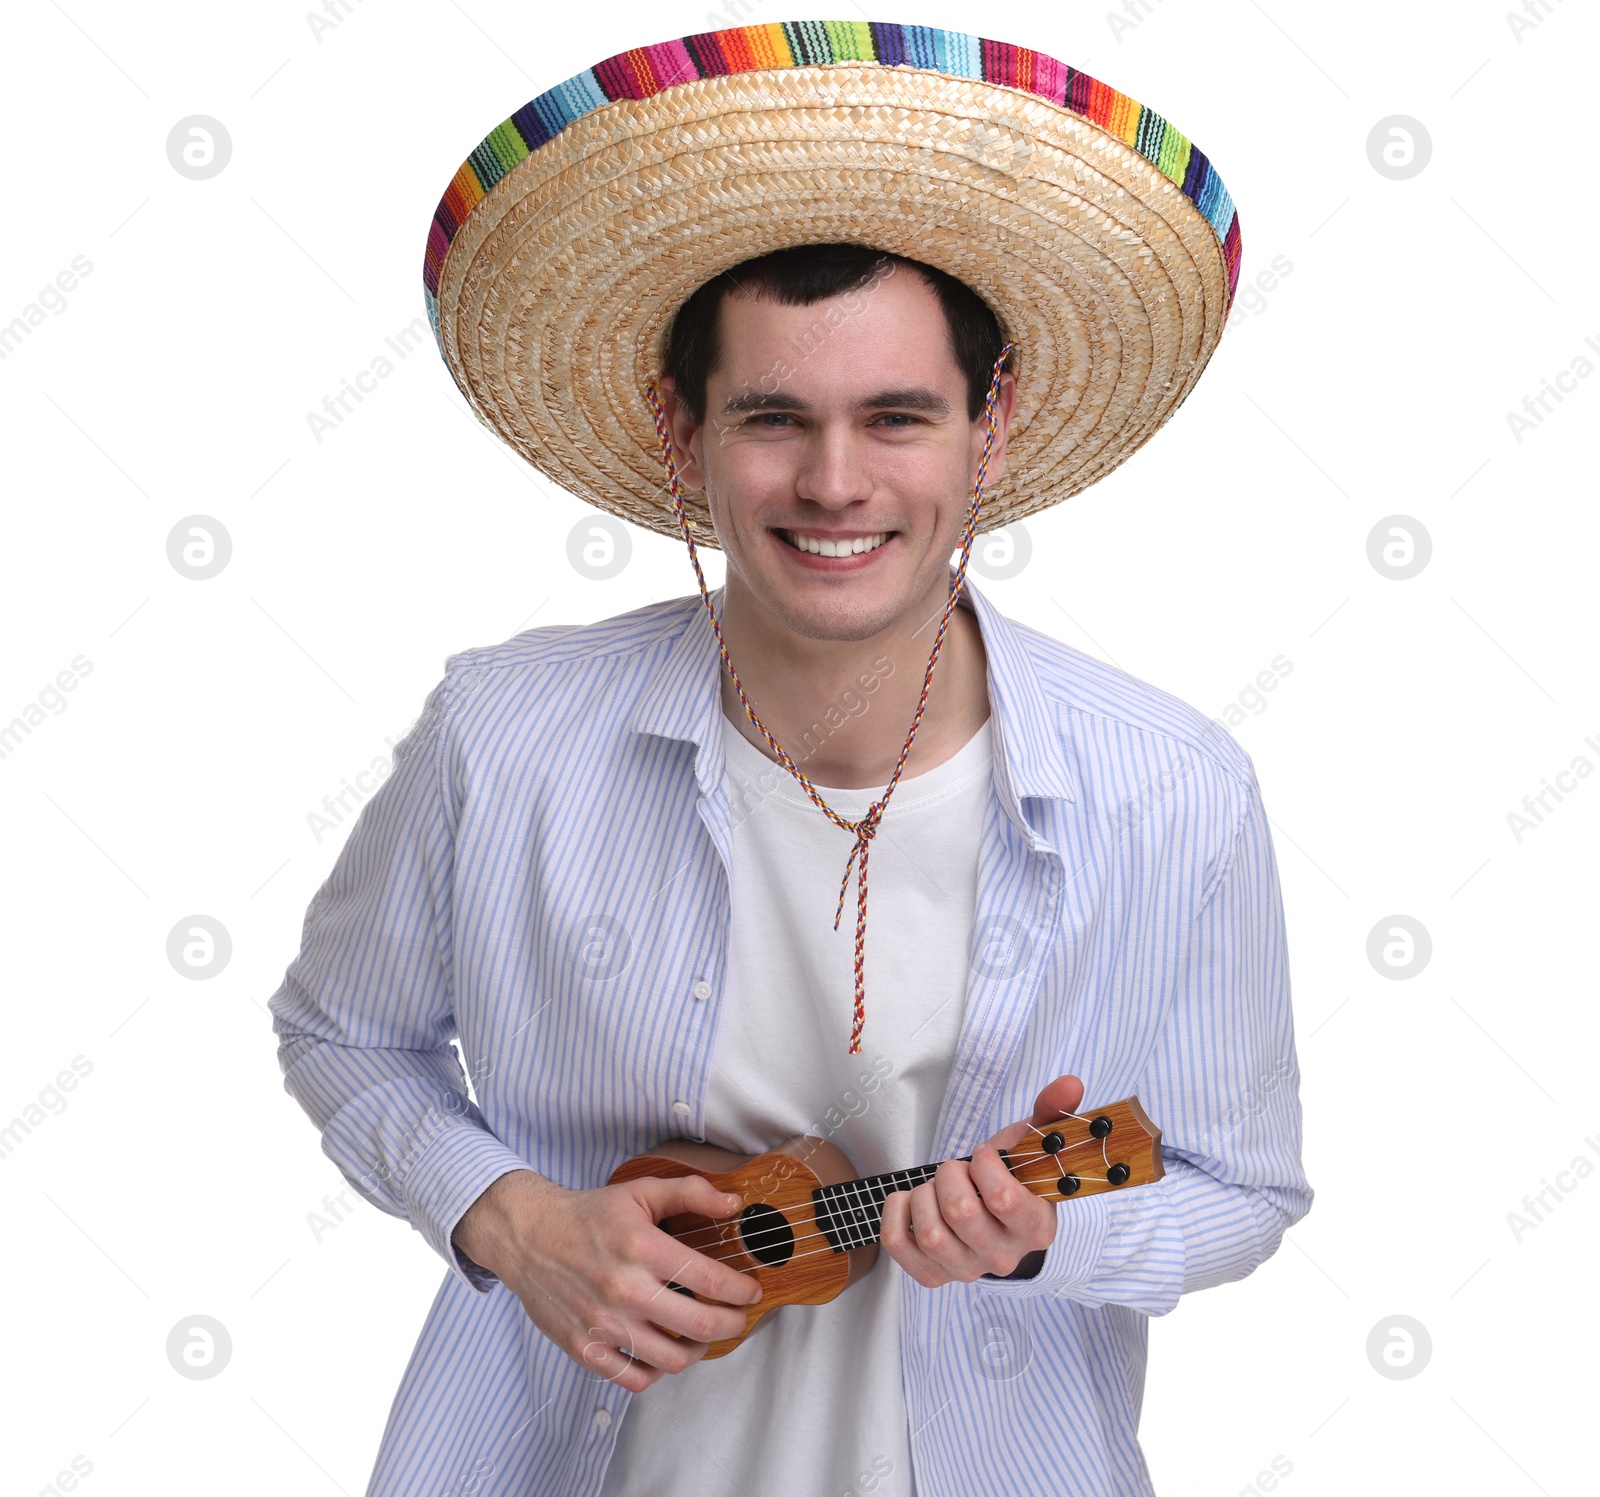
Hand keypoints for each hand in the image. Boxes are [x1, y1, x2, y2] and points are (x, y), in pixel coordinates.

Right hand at [451, 1169, 761, 1391]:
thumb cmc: (587, 1216)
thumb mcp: (640, 1192)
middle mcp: (624, 1290)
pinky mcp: (585, 1349)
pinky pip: (634, 1379)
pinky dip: (657, 1371)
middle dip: (733, 1324)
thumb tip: (733, 1205)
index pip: (710, 1280)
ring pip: (672, 1360)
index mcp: (642, 1248)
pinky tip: (663, 1350)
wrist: (529, 1236)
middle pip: (701, 1326)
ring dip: (699, 1350)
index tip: (751, 1291)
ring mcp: (604, 1324)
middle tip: (739, 1317)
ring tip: (703, 1334)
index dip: (742, 1290)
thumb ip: (690, 1193)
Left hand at [880, 1074, 1084, 1286]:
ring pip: (929, 1233)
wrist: (994, 1220)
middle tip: (958, 1170)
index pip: (1003, 1198)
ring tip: (936, 1188)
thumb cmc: (1012, 1179)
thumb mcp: (1032, 1146)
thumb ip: (1051, 1114)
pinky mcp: (932, 1275)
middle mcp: (1003, 1257)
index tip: (984, 1155)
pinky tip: (912, 1200)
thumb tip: (1069, 1083)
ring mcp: (966, 1270)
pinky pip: (898, 1243)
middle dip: (950, 1174)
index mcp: (1035, 1228)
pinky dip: (896, 1212)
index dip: (985, 1164)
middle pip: (959, 1212)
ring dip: (924, 1195)